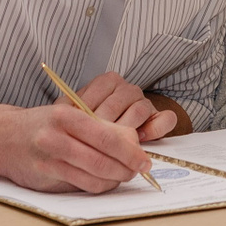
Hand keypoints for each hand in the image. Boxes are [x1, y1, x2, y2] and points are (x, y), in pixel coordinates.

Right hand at [0, 104, 153, 194]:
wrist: (2, 138)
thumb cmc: (41, 125)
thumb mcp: (68, 114)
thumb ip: (96, 127)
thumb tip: (131, 143)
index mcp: (67, 115)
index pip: (108, 136)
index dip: (131, 151)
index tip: (144, 159)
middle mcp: (57, 136)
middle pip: (103, 158)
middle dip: (127, 167)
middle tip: (139, 170)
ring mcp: (50, 158)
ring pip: (94, 175)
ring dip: (115, 179)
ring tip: (124, 175)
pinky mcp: (45, 176)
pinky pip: (80, 185)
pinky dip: (98, 186)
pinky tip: (105, 181)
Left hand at [63, 72, 180, 141]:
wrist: (105, 133)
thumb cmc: (85, 125)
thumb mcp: (73, 113)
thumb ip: (69, 109)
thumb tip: (59, 112)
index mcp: (107, 81)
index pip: (100, 89)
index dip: (88, 110)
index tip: (78, 128)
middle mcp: (128, 88)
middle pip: (120, 101)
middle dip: (106, 124)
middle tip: (94, 142)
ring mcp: (145, 101)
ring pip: (140, 108)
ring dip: (128, 128)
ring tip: (116, 144)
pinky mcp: (159, 116)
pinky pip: (165, 119)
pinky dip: (154, 129)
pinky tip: (140, 139)